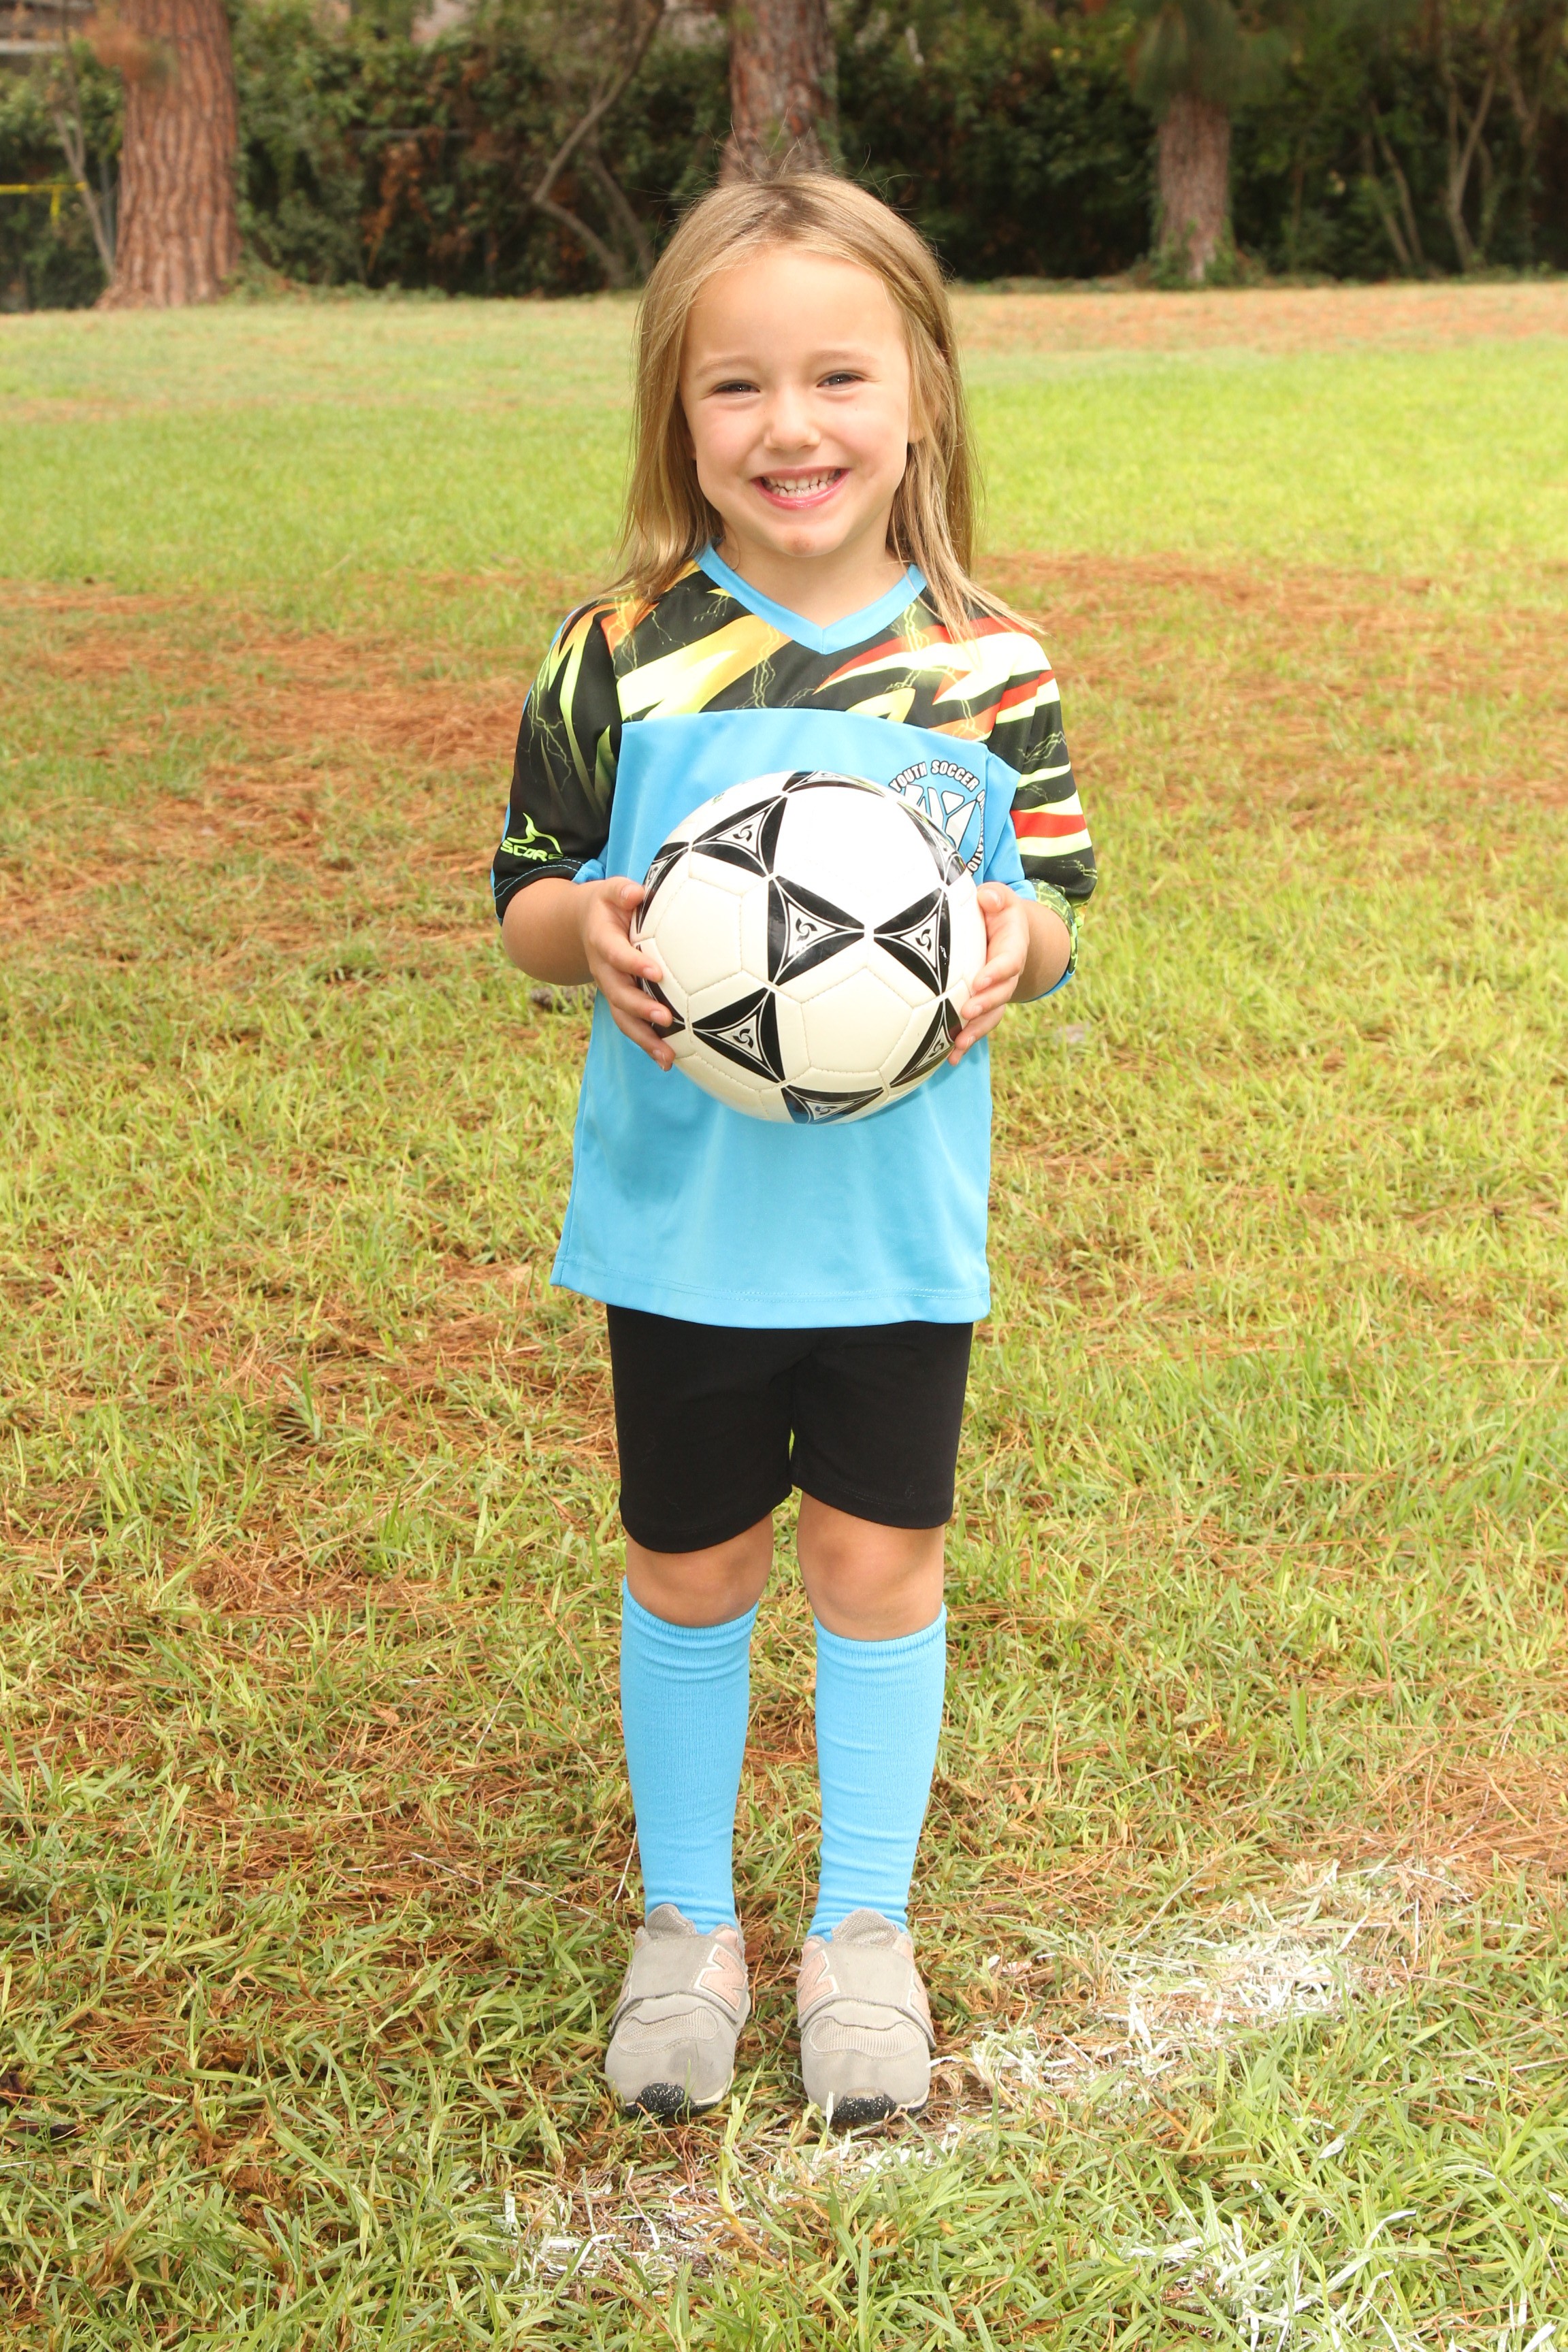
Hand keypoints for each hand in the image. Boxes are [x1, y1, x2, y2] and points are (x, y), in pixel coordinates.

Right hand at [579, 878, 676, 1070]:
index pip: (616, 954)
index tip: (656, 971)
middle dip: (640, 1008)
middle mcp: (604, 971)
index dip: (633, 964)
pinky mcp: (621, 1002)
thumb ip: (622, 891)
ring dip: (644, 1039)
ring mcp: (611, 990)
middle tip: (665, 1018)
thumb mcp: (611, 891)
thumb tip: (637, 893)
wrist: (584, 925)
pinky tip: (669, 1061)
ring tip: (667, 1057)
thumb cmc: (609, 905)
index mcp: (602, 941)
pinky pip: (632, 1025)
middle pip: (618, 994)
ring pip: (623, 1018)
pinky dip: (648, 1044)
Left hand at [948, 883, 1031, 1063]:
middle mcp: (1008, 974)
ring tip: (959, 1045)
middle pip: (1002, 993)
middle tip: (967, 1013)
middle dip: (985, 1005)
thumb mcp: (999, 897)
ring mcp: (997, 992)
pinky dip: (966, 1041)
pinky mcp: (984, 1004)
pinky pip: (978, 1025)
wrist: (1004, 930)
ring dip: (976, 1031)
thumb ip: (995, 896)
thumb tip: (988, 898)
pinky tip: (950, 1058)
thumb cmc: (995, 910)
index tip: (980, 980)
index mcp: (1013, 947)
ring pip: (991, 1015)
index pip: (1009, 961)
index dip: (997, 972)